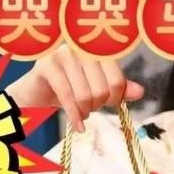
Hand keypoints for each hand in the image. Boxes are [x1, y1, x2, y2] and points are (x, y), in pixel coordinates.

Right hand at [6, 44, 143, 132]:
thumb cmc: (66, 89)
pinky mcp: (47, 65)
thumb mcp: (94, 88)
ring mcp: (63, 52)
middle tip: (88, 110)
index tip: (107, 105)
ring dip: (84, 112)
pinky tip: (77, 126)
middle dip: (96, 107)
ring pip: (85, 94)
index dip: (115, 98)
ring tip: (80, 115)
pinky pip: (67, 96)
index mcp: (97, 48)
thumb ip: (116, 88)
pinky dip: (73, 116)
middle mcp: (82, 46)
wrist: (33, 94)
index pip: (117, 78)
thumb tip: (140, 92)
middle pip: (102, 88)